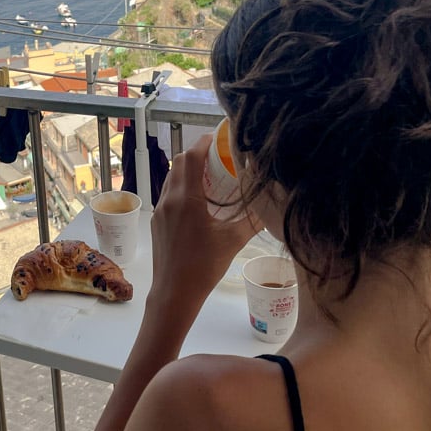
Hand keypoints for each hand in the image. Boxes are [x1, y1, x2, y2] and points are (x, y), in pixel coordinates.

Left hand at [146, 134, 259, 332]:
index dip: (203, 143)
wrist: (173, 293)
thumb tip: (273, 205)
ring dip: (187, 171)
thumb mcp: (234, 241)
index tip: (218, 138)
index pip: (191, 157)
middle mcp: (169, 200)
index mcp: (186, 198)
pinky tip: (198, 201)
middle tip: (218, 157)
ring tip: (210, 177)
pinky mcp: (157, 223)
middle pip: (178, 164)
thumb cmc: (204, 266)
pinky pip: (168, 194)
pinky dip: (181, 187)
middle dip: (196, 155)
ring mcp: (160, 211)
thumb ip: (254, 220)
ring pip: (171, 179)